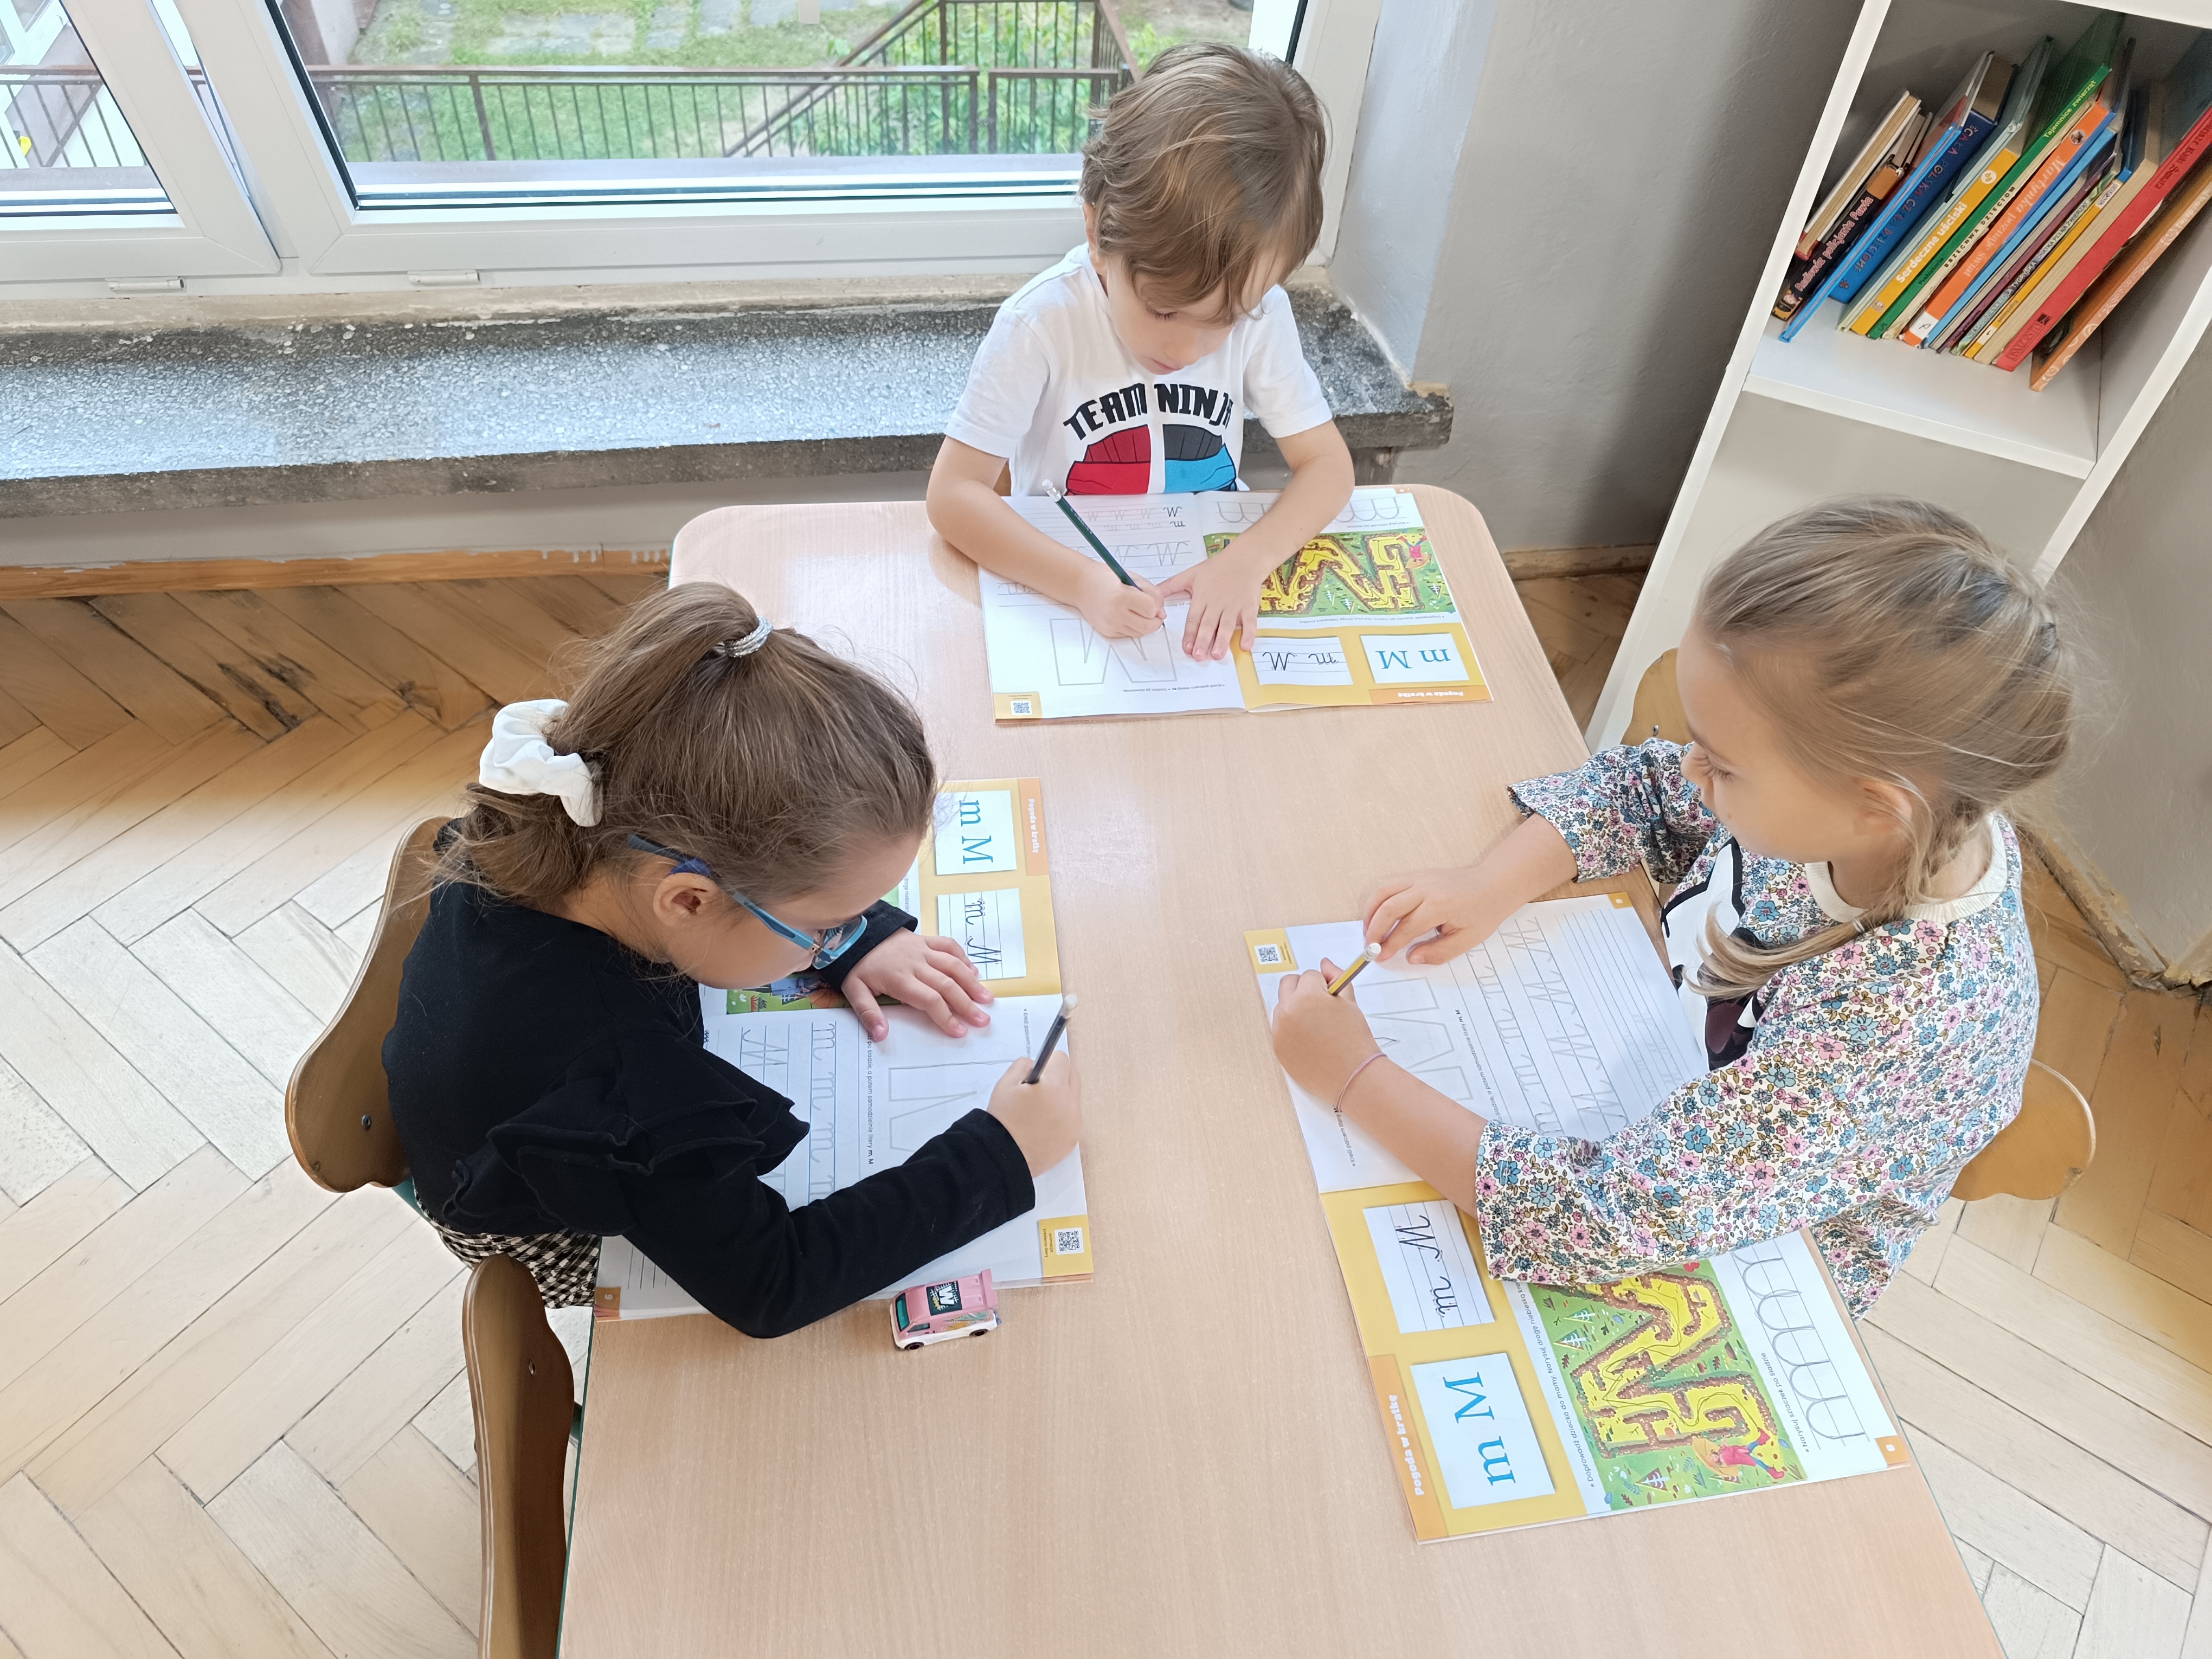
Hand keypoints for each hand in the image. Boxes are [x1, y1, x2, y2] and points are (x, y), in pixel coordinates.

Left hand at [838, 930, 993, 1039]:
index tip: (959, 1031)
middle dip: (967, 1004)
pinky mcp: (925, 939)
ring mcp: (922, 949)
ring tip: (986, 998)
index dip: (946, 1016)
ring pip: (953, 965)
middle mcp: (916, 963)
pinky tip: (973, 972)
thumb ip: (868, 1013)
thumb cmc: (857, 965)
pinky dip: (963, 958)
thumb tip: (880, 1035)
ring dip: (972, 982)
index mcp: (900, 979)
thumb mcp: (854, 990)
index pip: (929, 1000)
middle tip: (982, 1020)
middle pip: (947, 985)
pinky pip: (949, 946)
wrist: (854, 932)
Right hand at [988, 1052, 1081, 1174]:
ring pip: (1073, 1098)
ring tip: (1038, 1109)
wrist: (1003, 1156)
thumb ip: (1024, 1065)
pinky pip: (1072, 1118)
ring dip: (1060, 1097)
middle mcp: (1070, 1104)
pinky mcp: (1073, 1138)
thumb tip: (1037, 1064)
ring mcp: (1074, 1123)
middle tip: (1038, 1088)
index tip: (1039, 1070)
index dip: (1047, 1062)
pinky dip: (1061, 1116)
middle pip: (1072, 1076)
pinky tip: (1042, 1124)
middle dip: (1057, 1077)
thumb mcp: (1006, 1083)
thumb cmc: (1003, 1120)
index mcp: (1054, 1087)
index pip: (1062, 1059)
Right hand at [1078, 567, 1165, 639]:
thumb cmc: (1107, 579)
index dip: (1156, 606)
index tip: (1152, 601)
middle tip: (1151, 612)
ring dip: (1144, 624)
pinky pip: (1129, 634)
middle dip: (1154, 620)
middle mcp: (1115, 613)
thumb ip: (1152, 593)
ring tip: (1136, 611)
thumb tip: (1162, 613)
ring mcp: (1110, 625)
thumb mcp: (1133, 578)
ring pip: (1141, 633)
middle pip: (1149, 626)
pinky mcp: (1108, 632)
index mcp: (1122, 596)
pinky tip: (1125, 615)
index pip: (1151, 609)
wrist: (1082, 586)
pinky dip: (1132, 627)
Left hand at [1156, 548, 1264, 659]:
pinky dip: (1249, 634)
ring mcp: (1234, 605)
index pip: (1194, 618)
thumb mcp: (1190, 574)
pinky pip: (1250, 622)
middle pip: (1209, 624)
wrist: (1244, 558)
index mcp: (1203, 597)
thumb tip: (1153, 594)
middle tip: (1198, 655)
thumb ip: (1171, 586)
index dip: (1190, 634)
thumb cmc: (1218, 567)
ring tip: (1217, 654)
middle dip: (1203, 640)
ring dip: (1223, 640)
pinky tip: (1246, 646)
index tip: (1186, 647)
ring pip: (1227, 625)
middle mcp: (1217, 603)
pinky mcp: (1249, 606)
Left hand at [1271, 962, 1385, 1102]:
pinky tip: (1310, 1040)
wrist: (1352, 1076)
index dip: (1324, 984)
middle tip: (1320, 1004)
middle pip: (1288, 984)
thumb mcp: (1349, 1003)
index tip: (1332, 996)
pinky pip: (1280, 1028)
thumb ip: (1337, 977)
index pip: (1310, 975)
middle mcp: (1288, 1010)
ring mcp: (1280, 1030)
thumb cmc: (1354, 1040)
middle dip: (1303, 989)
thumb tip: (1325, 964)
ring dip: (1296, 1008)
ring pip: (1283, 1006)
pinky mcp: (1278, 1047)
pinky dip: (1292, 1029)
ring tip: (1318, 1025)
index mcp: (1307, 995)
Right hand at [1361, 866, 1520, 964]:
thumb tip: (1412, 958)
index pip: (1406, 927)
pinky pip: (1389, 884)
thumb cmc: (1483, 912)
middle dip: (1374, 930)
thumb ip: (1438, 952)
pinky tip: (1377, 915)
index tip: (1380, 957)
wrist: (1493, 885)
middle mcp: (1425, 888)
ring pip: (1383, 891)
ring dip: (1371, 912)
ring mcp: (1419, 877)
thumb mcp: (1467, 940)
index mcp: (1439, 905)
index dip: (1390, 944)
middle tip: (1369, 948)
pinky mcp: (1417, 874)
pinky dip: (1378, 900)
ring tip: (1368, 932)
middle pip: (1389, 907)